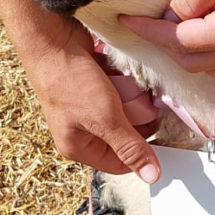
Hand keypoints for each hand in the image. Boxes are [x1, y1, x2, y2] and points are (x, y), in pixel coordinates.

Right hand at [26, 48, 160, 182]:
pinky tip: (120, 73)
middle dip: (136, 119)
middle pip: (125, 135)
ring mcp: (87, 106)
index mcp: (78, 147)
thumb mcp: (105, 119)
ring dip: (132, 98)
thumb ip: (130, 147)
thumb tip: (150, 176)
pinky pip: (119, 91)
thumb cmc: (69, 80)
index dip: (142, 152)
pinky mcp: (94, 85)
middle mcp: (82, 130)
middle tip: (142, 104)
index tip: (162, 136)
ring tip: (127, 85)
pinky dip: (124, 82)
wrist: (52, 38)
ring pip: (125, 111)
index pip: (120, 163)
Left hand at [119, 0, 214, 74]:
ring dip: (183, 49)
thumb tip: (169, 18)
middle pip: (193, 62)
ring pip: (208, 64)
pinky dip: (202, 47)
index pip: (181, 41)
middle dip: (164, 44)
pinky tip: (192, 26)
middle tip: (144, 21)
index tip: (127, 20)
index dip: (151, 31)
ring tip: (165, 24)